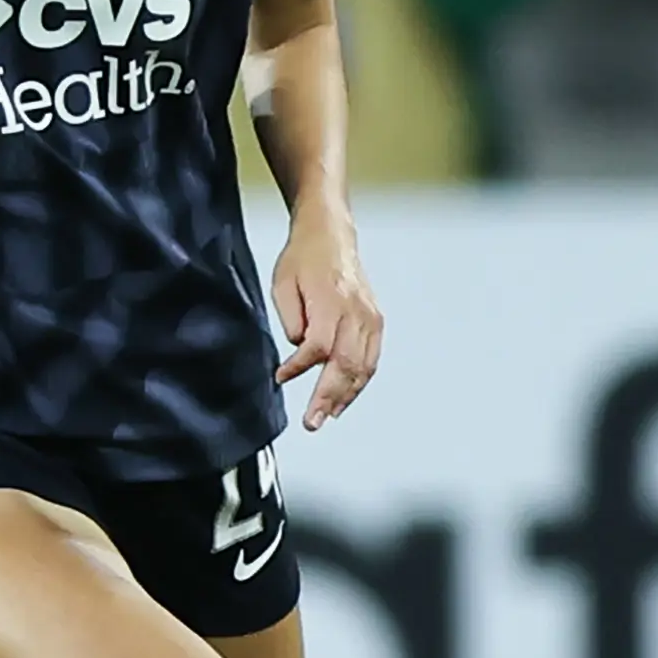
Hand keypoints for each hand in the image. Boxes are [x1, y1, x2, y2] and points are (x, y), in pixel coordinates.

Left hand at [270, 203, 383, 431]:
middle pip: (345, 363)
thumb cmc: (302, 259)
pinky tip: (343, 399)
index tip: (281, 376)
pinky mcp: (376, 322)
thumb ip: (290, 318)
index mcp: (332, 300)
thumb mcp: (282, 283)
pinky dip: (358, 383)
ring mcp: (371, 318)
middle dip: (328, 397)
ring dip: (345, 396)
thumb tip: (298, 348)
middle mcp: (357, 311)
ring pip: (363, 367)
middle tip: (312, 422)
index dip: (300, 366)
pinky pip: (371, 359)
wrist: (330, 235)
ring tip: (326, 416)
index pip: (319, 345)